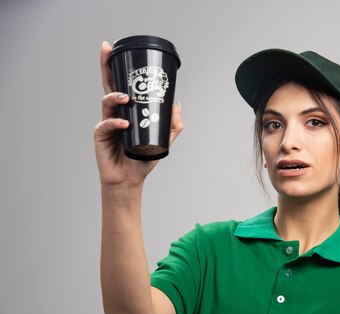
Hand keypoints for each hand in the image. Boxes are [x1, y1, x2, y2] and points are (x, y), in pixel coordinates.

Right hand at [94, 41, 183, 188]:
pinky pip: (106, 125)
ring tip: (126, 98)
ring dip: (116, 97)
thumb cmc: (143, 159)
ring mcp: (106, 122)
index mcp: (126, 109)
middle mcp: (114, 112)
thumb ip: (173, 124)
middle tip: (107, 50)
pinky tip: (123, 124)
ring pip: (107, 102)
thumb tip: (177, 104)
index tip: (113, 48)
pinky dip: (115, 123)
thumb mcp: (164, 140)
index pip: (120, 84)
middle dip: (106, 66)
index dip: (115, 66)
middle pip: (108, 84)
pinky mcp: (101, 136)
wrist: (131, 179)